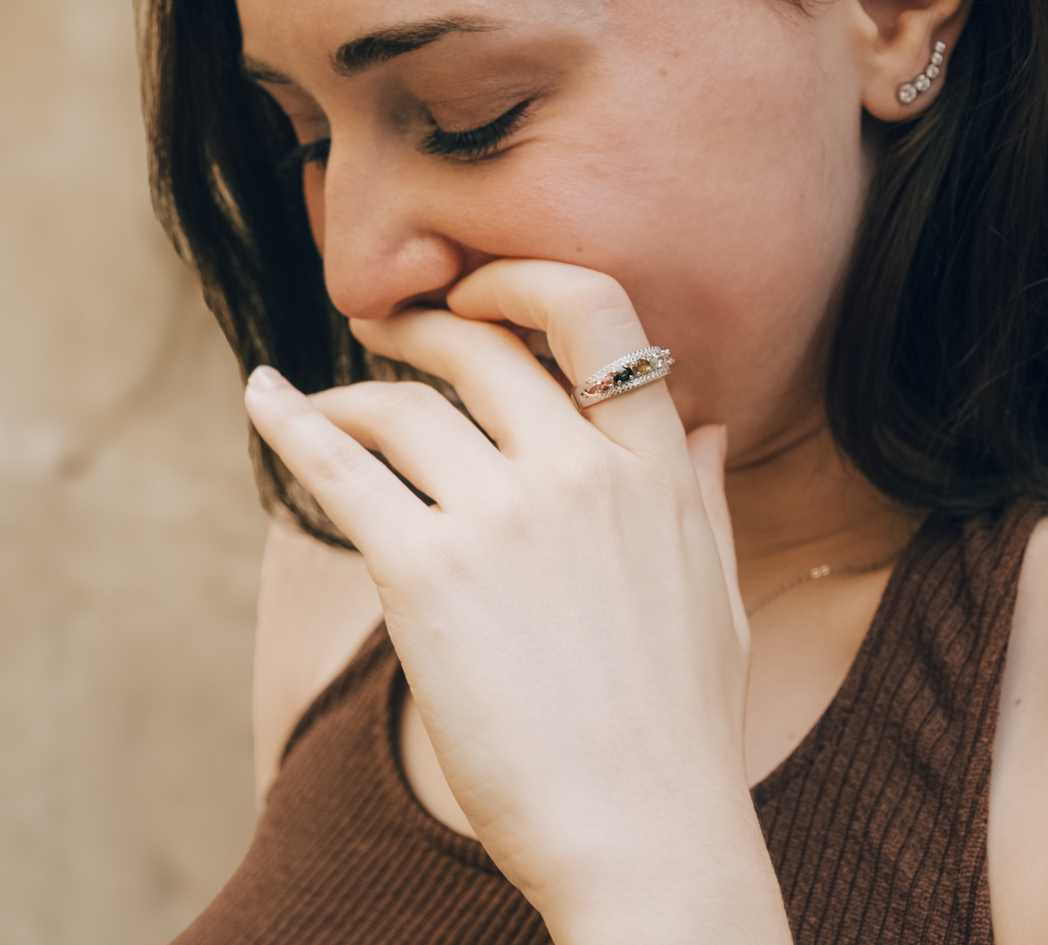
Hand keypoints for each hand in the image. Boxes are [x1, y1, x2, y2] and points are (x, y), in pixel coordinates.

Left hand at [244, 260, 790, 944]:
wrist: (644, 836)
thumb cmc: (683, 724)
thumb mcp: (717, 590)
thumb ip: (705, 493)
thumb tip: (707, 427)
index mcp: (658, 467)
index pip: (597, 313)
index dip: (525, 281)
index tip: (481, 292)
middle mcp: (582, 470)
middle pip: (484, 347)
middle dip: (425, 324)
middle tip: (386, 324)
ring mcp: (503, 519)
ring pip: (406, 404)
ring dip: (355, 388)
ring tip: (328, 396)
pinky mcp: (426, 577)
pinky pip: (342, 472)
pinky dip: (291, 425)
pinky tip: (262, 398)